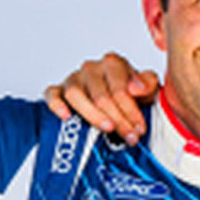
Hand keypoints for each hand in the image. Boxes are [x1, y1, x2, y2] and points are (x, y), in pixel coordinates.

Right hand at [44, 52, 159, 142]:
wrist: (117, 100)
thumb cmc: (132, 94)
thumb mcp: (147, 89)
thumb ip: (148, 83)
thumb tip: (136, 88)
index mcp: (113, 63)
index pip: (120, 88)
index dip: (131, 111)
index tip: (139, 128)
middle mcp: (91, 68)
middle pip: (100, 96)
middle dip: (118, 119)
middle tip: (129, 136)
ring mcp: (73, 79)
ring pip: (76, 95)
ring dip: (93, 115)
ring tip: (107, 129)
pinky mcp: (58, 90)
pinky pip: (51, 94)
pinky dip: (57, 105)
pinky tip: (66, 116)